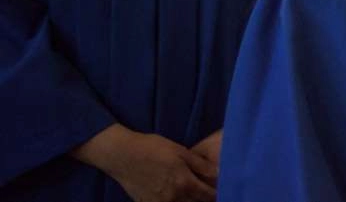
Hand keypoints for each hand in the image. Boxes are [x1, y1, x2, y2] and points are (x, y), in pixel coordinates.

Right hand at [72, 124, 215, 201]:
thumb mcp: (181, 152)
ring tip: (191, 192)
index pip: (207, 196)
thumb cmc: (153, 148)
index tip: (223, 191)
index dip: (217, 194)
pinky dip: (173, 201)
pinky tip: (175, 195)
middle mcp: (172, 198)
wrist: (122, 155)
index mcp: (183, 183)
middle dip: (203, 199)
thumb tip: (220, 173)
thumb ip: (201, 165)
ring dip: (188, 201)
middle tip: (208, 191)